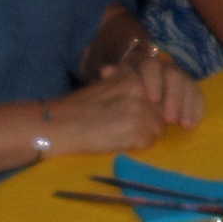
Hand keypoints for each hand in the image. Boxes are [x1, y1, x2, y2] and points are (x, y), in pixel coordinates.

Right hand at [45, 72, 164, 154]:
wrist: (60, 124)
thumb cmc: (77, 107)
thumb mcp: (106, 85)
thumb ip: (128, 85)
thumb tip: (152, 95)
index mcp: (132, 76)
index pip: (160, 91)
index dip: (157, 103)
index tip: (150, 113)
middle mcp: (141, 90)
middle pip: (161, 110)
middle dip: (153, 120)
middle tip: (130, 127)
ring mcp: (141, 111)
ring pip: (157, 128)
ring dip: (146, 134)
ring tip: (122, 134)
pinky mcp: (138, 132)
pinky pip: (149, 141)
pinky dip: (138, 145)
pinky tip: (120, 142)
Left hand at [107, 43, 203, 128]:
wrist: (131, 103)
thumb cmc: (118, 96)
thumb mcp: (112, 88)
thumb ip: (112, 80)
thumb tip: (106, 70)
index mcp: (144, 65)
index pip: (151, 65)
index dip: (153, 80)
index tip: (152, 100)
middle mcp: (164, 67)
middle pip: (174, 76)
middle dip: (173, 97)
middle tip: (169, 120)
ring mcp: (179, 78)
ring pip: (188, 85)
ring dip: (187, 106)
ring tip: (184, 125)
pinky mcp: (190, 90)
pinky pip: (197, 96)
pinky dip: (197, 109)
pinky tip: (193, 123)